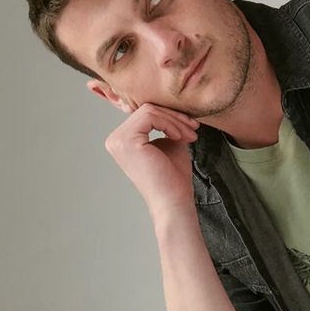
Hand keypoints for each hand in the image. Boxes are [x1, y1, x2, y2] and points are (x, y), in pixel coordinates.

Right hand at [103, 101, 199, 219]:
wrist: (174, 203)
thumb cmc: (173, 180)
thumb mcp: (170, 144)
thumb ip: (167, 125)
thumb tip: (174, 108)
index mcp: (123, 141)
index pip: (145, 114)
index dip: (170, 116)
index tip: (191, 126)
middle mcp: (115, 139)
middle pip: (147, 109)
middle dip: (174, 117)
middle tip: (194, 128)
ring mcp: (118, 140)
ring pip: (149, 110)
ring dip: (175, 121)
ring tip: (190, 135)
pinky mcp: (126, 140)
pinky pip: (150, 115)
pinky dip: (169, 124)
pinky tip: (179, 137)